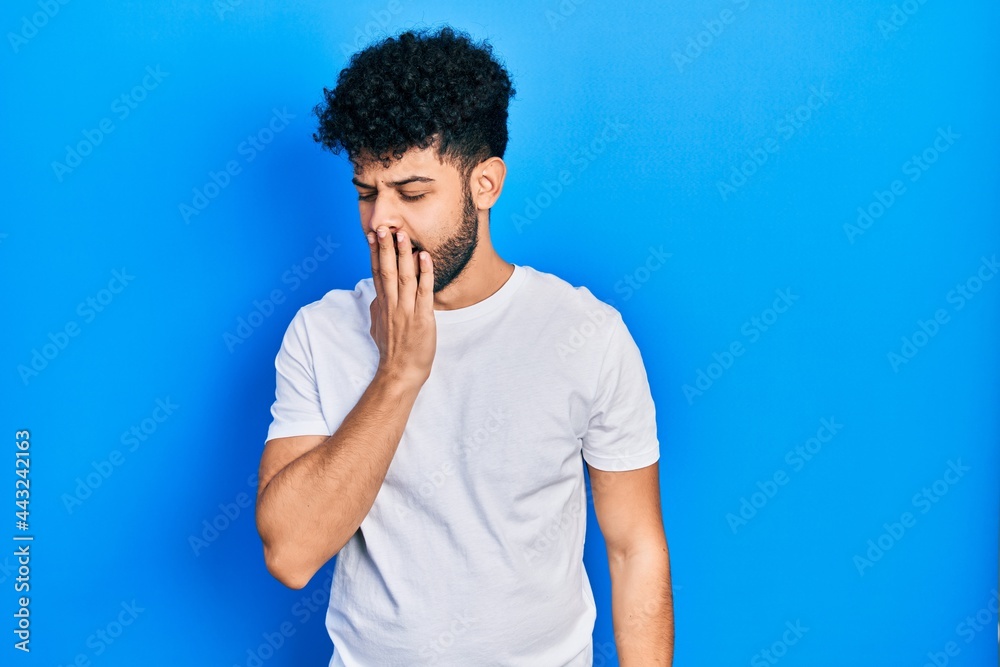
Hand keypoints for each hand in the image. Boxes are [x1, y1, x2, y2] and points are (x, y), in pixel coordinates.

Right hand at [367, 226, 435, 387]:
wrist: (401, 372)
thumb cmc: (392, 350)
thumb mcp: (378, 326)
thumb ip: (377, 308)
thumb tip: (375, 296)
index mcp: (382, 305)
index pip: (376, 273)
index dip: (374, 253)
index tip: (372, 235)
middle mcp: (392, 305)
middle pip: (387, 271)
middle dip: (385, 248)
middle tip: (382, 227)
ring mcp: (406, 311)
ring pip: (404, 278)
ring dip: (403, 255)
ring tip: (402, 235)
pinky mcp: (422, 318)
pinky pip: (423, 292)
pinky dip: (424, 274)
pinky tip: (424, 257)